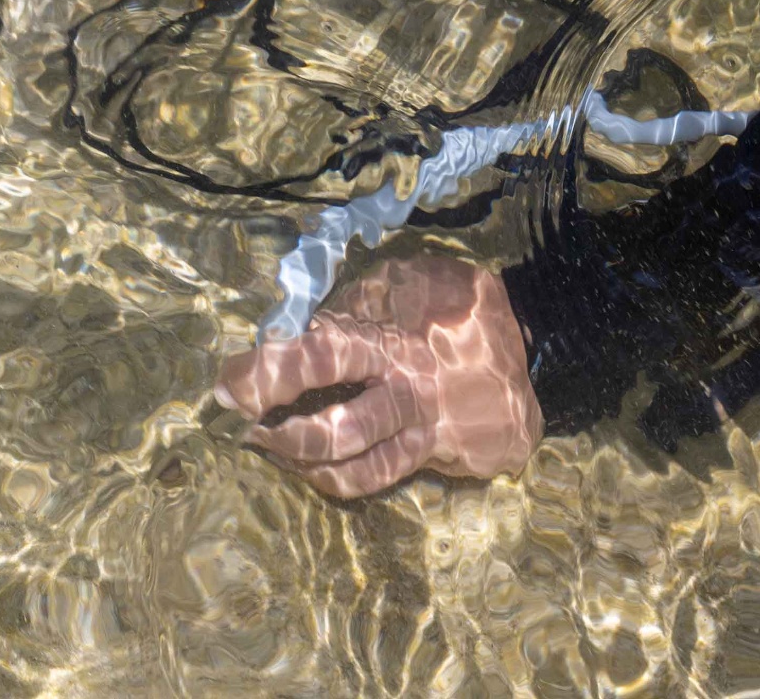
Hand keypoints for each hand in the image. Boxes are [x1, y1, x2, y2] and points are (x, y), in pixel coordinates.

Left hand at [215, 258, 542, 497]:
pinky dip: (336, 478)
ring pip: (357, 461)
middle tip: (239, 427)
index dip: (270, 373)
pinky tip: (309, 467)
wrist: (532, 345)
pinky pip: (379, 475)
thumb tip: (291, 319)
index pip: (320, 356)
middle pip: (340, 424)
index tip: (227, 386)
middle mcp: (405, 389)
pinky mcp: (439, 454)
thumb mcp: (404, 281)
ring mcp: (423, 427)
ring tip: (268, 447)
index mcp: (388, 340)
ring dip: (302, 460)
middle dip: (283, 433)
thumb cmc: (448, 306)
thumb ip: (352, 301)